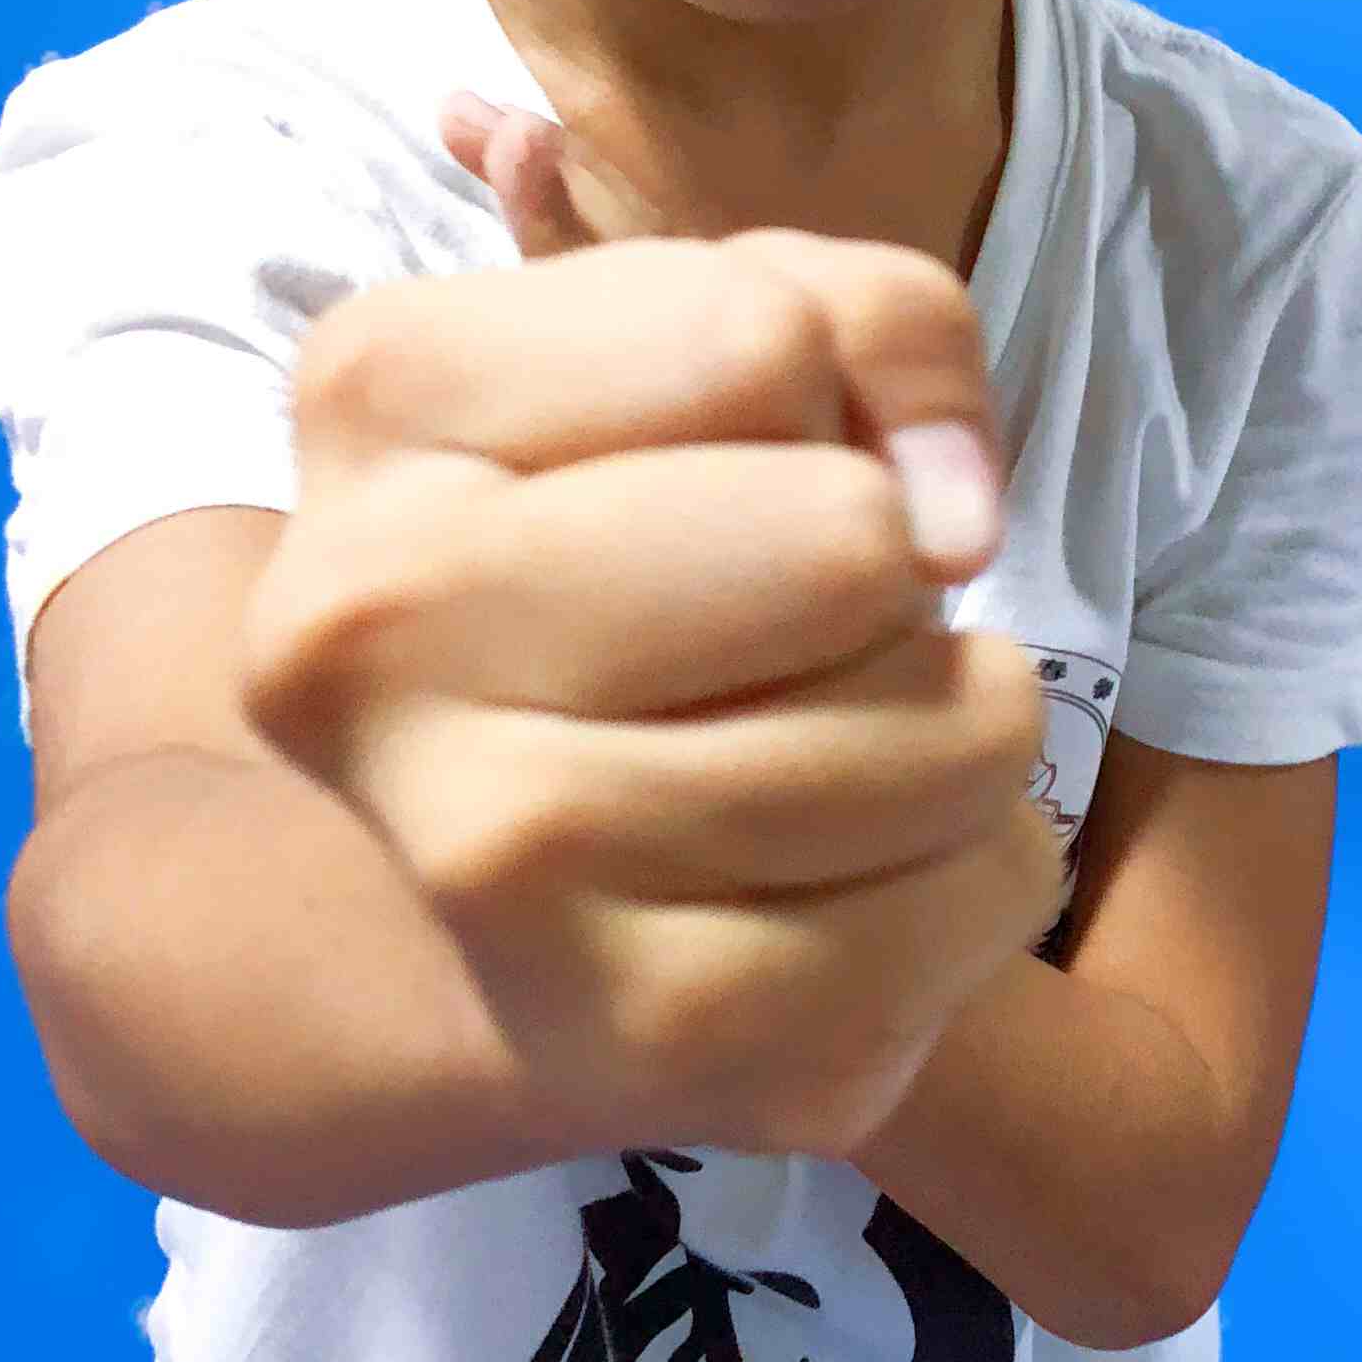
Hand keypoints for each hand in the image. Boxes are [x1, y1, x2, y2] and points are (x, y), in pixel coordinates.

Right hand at [236, 100, 1062, 1158]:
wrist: (511, 870)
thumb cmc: (648, 541)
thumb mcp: (729, 339)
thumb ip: (873, 320)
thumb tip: (951, 533)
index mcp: (376, 397)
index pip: (763, 333)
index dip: (820, 387)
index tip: (732, 459)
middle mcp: (371, 636)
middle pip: (854, 541)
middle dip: (887, 566)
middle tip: (780, 626)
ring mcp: (495, 862)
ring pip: (957, 726)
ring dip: (959, 719)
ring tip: (822, 742)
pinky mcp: (659, 1041)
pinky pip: (991, 887)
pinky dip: (981, 865)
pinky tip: (843, 871)